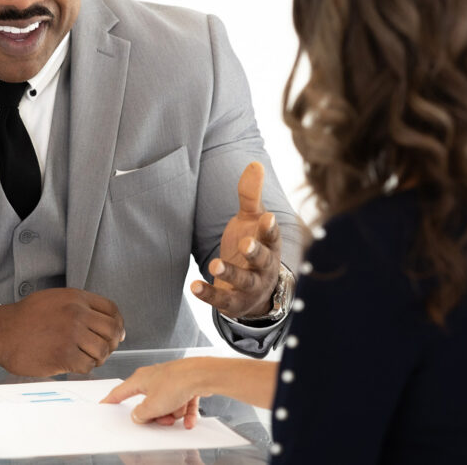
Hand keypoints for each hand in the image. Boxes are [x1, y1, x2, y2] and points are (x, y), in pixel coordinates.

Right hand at [0, 288, 123, 376]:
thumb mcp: (55, 299)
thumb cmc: (26, 318)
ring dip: (97, 357)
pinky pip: (87, 365)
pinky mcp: (63, 355)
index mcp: (76, 298)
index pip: (112, 310)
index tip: (115, 334)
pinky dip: (83, 367)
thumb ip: (81, 307)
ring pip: (102, 350)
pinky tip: (73, 363)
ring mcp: (70, 335)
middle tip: (101, 349)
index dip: (118, 324)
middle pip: (111, 331)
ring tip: (85, 357)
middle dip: (110, 343)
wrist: (2, 332)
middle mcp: (76, 314)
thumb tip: (111, 323)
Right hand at [101, 358, 214, 428]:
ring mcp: (170, 380)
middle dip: (155, 414)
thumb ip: (141, 414)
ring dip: (172, 414)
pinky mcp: (185, 384)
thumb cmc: (176, 383)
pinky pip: (182, 403)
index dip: (112, 399)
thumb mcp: (152, 406)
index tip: (105, 403)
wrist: (200, 375)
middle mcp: (154, 377)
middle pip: (148, 402)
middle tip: (159, 419)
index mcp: (140, 379)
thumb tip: (137, 415)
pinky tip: (190, 420)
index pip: (120, 391)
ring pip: (167, 404)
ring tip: (178, 416)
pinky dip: (186, 413)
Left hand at [192, 161, 280, 317]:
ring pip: (243, 282)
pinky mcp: (233, 303)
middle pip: (263, 260)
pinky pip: (221, 300)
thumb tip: (255, 163)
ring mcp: (250, 287)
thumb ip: (250, 196)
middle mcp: (264, 268)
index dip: (270, 228)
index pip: (272, 237)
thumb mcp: (251, 221)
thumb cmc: (251, 247)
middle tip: (245, 243)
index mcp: (269, 246)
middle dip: (254, 252)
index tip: (267, 217)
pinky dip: (208, 293)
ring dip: (229, 273)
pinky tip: (194, 285)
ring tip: (215, 263)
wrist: (254, 292)